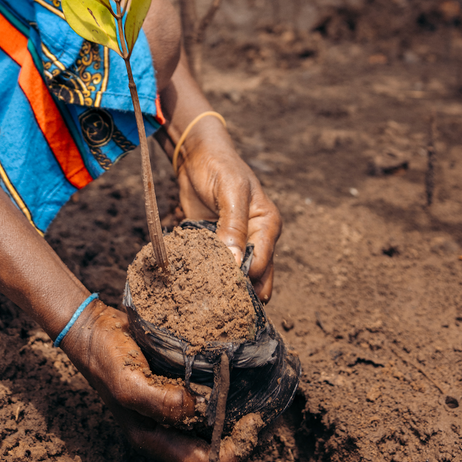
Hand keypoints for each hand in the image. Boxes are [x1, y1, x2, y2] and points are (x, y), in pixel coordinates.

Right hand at [59, 300, 256, 461]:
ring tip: (267, 392)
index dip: (234, 452)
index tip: (256, 426)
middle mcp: (169, 427)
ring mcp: (175, 405)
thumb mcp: (128, 384)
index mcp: (157, 438)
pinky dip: (229, 388)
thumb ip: (159, 401)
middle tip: (271, 410)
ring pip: (216, 420)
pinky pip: (210, 395)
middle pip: (215, 445)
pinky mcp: (179, 383)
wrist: (93, 328)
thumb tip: (196, 408)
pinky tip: (246, 372)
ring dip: (241, 411)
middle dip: (245, 434)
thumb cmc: (107, 360)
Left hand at [174, 117, 281, 299]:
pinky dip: (205, 274)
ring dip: (221, 285)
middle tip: (218, 307)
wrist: (197, 154)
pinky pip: (213, 265)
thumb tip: (237, 264)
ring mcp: (235, 243)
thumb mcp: (230, 190)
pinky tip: (194, 284)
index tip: (225, 288)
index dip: (246, 278)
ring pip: (233, 275)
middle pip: (253, 276)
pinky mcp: (215, 244)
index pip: (262, 263)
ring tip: (205, 300)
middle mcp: (256, 238)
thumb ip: (233, 225)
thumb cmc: (219, 166)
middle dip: (238, 290)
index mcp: (268, 225)